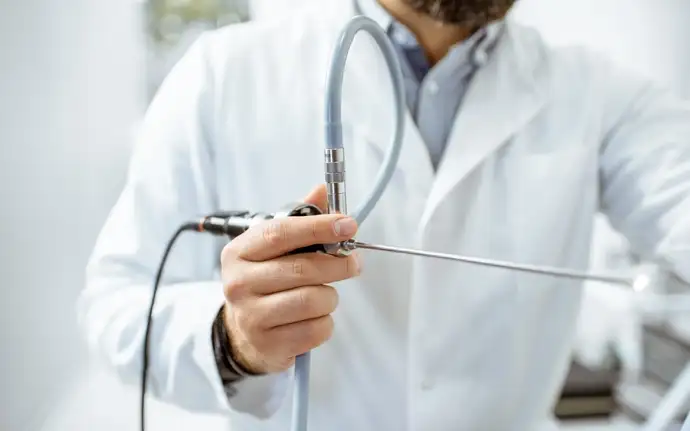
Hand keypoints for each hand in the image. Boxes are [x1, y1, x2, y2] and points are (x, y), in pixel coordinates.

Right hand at [220, 185, 360, 374]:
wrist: (243, 333)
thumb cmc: (266, 282)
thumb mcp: (274, 248)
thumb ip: (300, 219)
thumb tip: (322, 190)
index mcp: (239, 252)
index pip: (280, 233)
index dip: (318, 227)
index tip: (348, 225)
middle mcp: (239, 283)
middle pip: (303, 269)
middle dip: (338, 264)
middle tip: (353, 263)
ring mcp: (251, 316)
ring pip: (314, 300)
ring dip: (330, 296)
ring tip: (324, 294)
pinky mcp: (269, 344)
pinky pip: (317, 329)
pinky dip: (326, 322)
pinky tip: (314, 318)